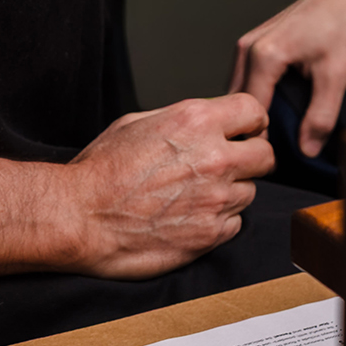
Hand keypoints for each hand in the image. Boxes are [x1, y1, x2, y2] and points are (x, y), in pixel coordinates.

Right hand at [60, 94, 272, 278]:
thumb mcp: (138, 122)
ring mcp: (216, 198)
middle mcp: (215, 157)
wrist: (79, 218)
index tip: (243, 132)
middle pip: (266, 155)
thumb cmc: (101, 170)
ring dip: (231, 192)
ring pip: (250, 192)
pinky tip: (191, 218)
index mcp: (197, 121)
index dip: (250, 122)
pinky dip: (219, 221)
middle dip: (251, 158)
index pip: (255, 111)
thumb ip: (183, 120)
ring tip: (196, 195)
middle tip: (230, 165)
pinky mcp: (210, 234)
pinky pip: (234, 224)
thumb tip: (209, 122)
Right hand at [228, 0, 345, 158]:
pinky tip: (276, 114)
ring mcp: (249, 45)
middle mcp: (248, 49)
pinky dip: (257, 100)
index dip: (263, 141)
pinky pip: (248, 81)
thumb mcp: (337, 74)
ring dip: (253, 115)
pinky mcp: (256, 45)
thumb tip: (307, 151)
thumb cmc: (345, 24)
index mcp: (264, 56)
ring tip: (276, 139)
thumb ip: (321, 116)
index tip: (277, 163)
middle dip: (254, 129)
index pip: (251, 113)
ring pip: (241, 93)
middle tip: (277, 155)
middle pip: (239, 104)